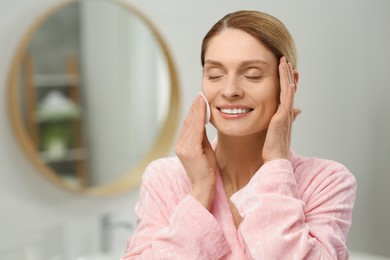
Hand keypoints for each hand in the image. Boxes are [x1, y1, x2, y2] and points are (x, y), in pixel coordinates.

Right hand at [175, 93, 216, 208]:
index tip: (199, 100)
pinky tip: (203, 109)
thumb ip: (202, 138)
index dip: (194, 112)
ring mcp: (183, 148)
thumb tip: (204, 123)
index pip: (189, 125)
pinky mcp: (190, 150)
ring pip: (191, 124)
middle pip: (188, 122)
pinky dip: (199, 118)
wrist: (203, 187)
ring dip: (197, 110)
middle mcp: (180, 145)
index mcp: (183, 146)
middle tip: (200, 94)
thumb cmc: (207, 171)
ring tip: (201, 98)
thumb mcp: (205, 150)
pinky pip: (196, 130)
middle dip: (195, 107)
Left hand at [262, 57, 300, 162]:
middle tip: (285, 59)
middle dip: (286, 74)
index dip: (287, 79)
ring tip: (285, 64)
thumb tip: (297, 110)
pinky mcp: (281, 121)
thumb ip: (287, 118)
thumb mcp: (279, 129)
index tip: (286, 67)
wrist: (275, 160)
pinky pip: (286, 105)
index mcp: (284, 113)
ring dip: (286, 78)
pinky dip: (288, 94)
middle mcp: (286, 113)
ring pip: (287, 93)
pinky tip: (289, 84)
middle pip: (288, 89)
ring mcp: (285, 116)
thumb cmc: (275, 147)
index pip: (286, 92)